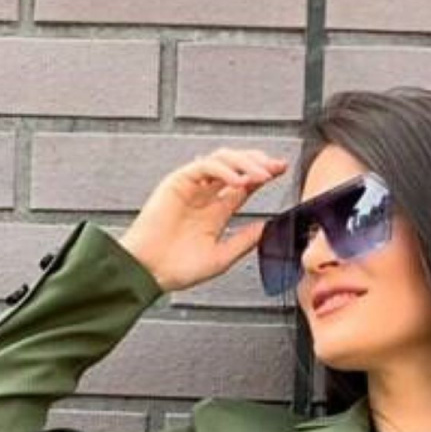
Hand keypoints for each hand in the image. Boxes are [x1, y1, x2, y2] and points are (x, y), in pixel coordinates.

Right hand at [118, 148, 290, 295]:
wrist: (149, 272)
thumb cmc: (177, 269)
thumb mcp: (221, 257)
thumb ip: (244, 241)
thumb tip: (268, 227)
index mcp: (216, 212)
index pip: (244, 184)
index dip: (263, 174)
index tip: (281, 171)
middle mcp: (205, 195)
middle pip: (236, 166)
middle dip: (258, 162)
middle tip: (276, 167)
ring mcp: (192, 186)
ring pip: (223, 160)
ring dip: (245, 162)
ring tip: (261, 174)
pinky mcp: (178, 181)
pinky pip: (205, 165)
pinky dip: (224, 169)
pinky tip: (238, 180)